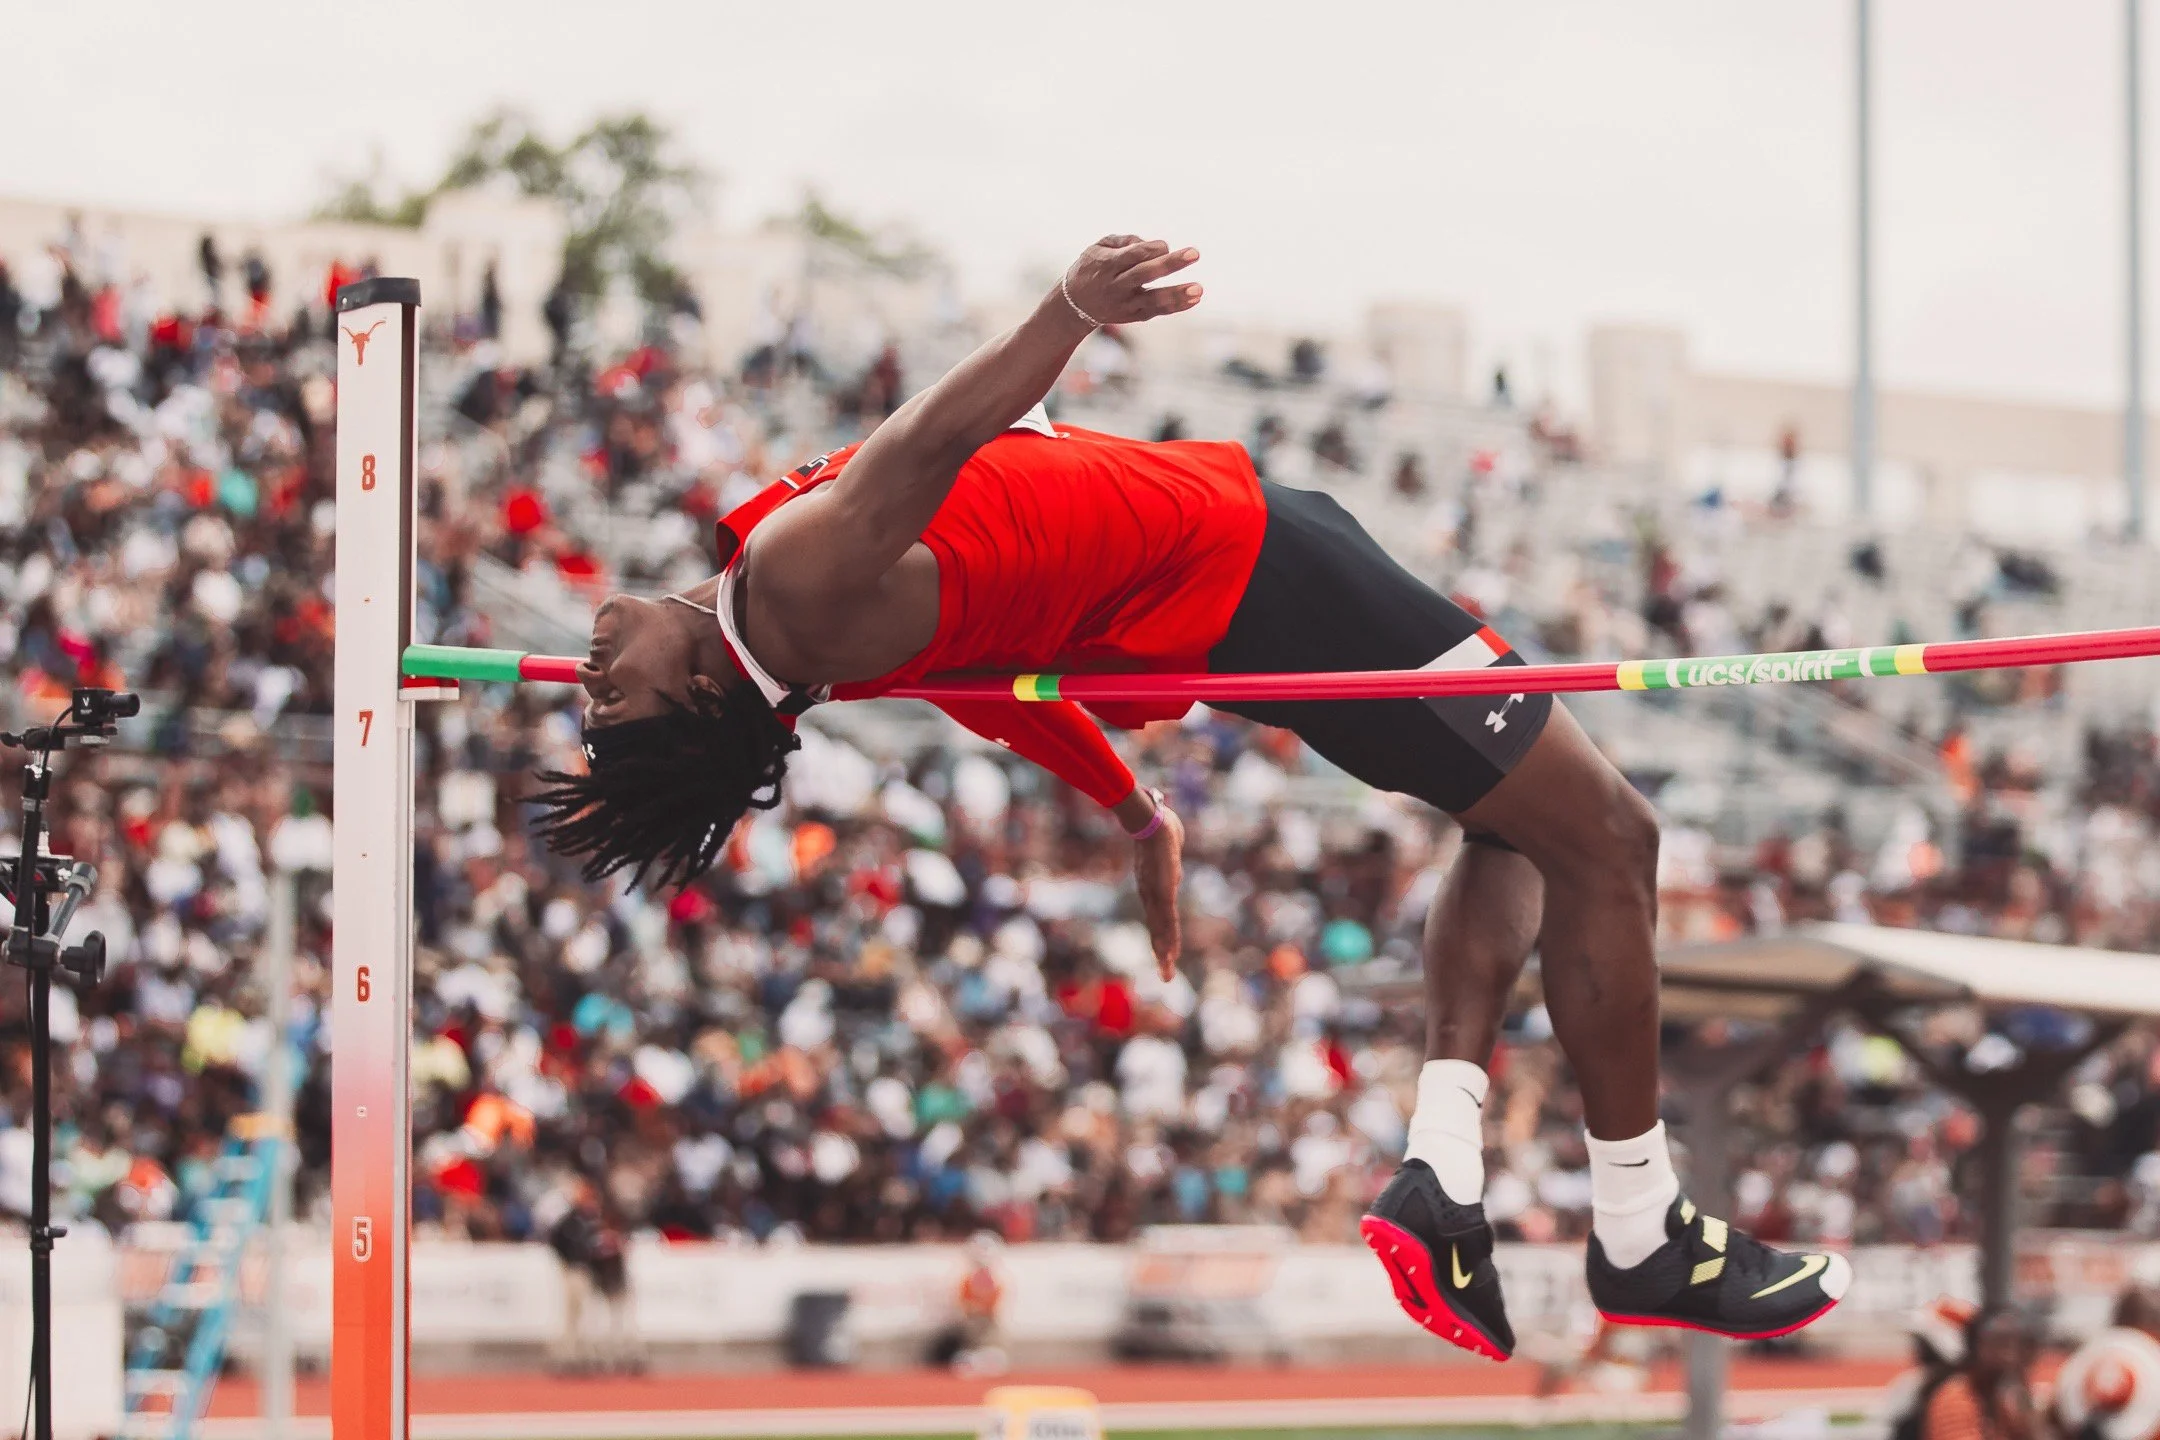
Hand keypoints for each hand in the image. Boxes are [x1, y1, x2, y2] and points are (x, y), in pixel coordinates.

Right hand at [1061, 236, 1202, 327]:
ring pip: (1153, 299)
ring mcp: (1125, 304)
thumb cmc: (1093, 268)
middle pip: (1145, 274)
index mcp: (1107, 265)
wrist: (1074, 305)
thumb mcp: (1099, 247)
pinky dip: (1176, 306)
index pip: (1133, 255)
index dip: (1151, 248)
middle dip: (1170, 263)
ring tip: (1199, 289)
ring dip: (1177, 293)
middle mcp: (1116, 286)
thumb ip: (1125, 241)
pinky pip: (1157, 311)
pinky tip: (1194, 299)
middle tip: (1195, 253)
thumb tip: (1154, 245)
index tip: (1164, 246)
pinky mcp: (1133, 316)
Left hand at [1131, 800, 1184, 979]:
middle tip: (1165, 975)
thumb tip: (1172, 845)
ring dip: (1165, 952)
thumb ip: (1171, 851)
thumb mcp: (1169, 841)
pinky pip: (1167, 919)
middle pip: (1158, 928)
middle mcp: (1152, 893)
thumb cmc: (1158, 823)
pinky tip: (1170, 953)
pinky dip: (1168, 938)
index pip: (1159, 915)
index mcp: (1154, 885)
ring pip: (1162, 929)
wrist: (1149, 818)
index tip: (1164, 951)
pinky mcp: (1163, 892)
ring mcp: (1157, 894)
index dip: (1162, 934)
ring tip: (1167, 973)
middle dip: (1162, 952)